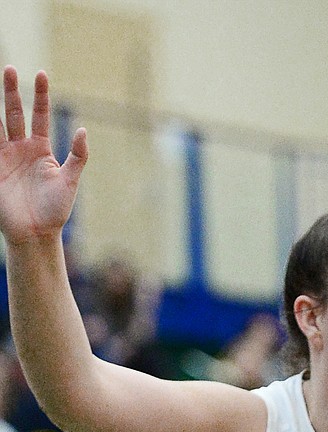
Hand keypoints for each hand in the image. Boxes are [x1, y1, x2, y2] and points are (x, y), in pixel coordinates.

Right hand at [0, 66, 87, 245]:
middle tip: (9, 68)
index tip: (40, 74)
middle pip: (14, 113)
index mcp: (41, 149)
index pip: (40, 116)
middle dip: (10, 91)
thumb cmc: (56, 209)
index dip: (40, 96)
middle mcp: (21, 148)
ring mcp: (4, 156)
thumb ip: (78, 156)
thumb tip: (83, 131)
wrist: (35, 232)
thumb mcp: (70, 181)